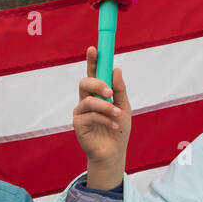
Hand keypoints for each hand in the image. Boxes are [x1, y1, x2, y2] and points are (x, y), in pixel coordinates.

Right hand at [73, 47, 130, 189]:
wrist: (114, 153)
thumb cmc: (118, 129)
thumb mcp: (124, 107)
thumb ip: (119, 89)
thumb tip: (117, 69)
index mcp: (98, 93)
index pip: (94, 73)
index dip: (92, 60)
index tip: (94, 48)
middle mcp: (87, 100)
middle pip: (85, 82)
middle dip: (97, 84)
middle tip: (110, 92)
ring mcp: (81, 112)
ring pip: (88, 100)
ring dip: (105, 107)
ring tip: (116, 115)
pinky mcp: (78, 124)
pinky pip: (90, 115)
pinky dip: (104, 119)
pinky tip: (113, 126)